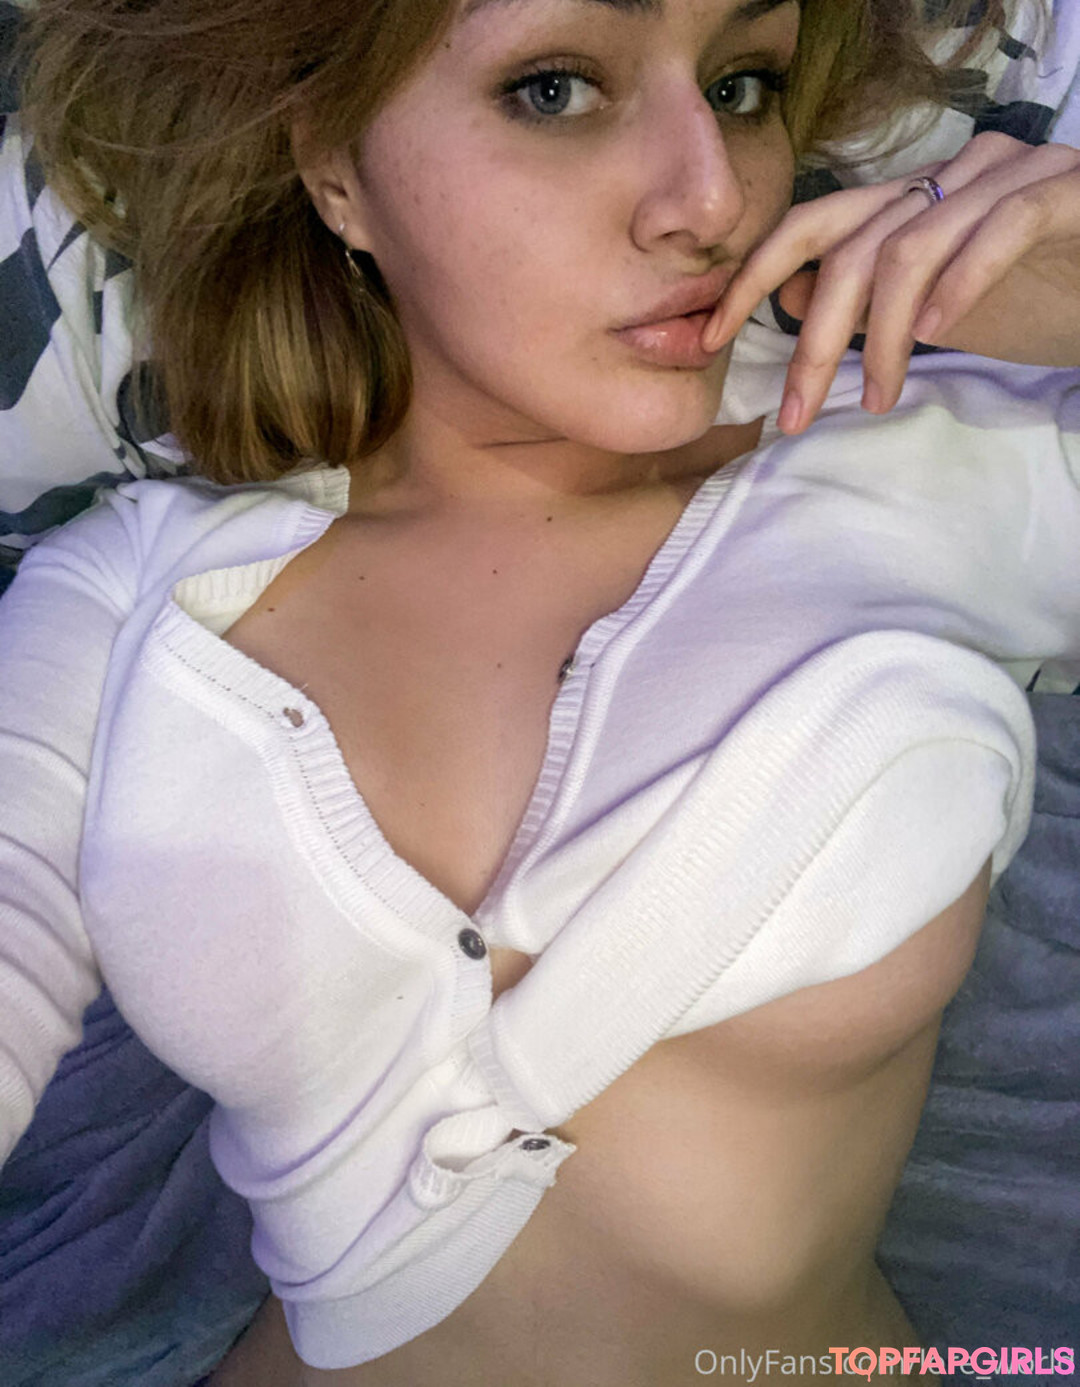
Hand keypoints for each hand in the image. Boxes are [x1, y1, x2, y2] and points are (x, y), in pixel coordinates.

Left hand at [704, 133, 1079, 434]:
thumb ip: (870, 297)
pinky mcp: (1063, 193)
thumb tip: (792, 291)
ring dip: (882, 337)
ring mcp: (1007, 178)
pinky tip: (938, 332)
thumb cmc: (1040, 299)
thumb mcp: (936, 309)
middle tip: (796, 412)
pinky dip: (961, 283)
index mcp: (914, 200)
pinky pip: (998, 229)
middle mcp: (952, 176)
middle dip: (811, 337)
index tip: (709, 338)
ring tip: (879, 398)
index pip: (811, 227)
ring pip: (910, 247)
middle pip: (850, 246)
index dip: (752, 278)